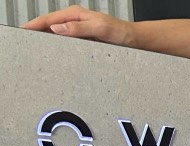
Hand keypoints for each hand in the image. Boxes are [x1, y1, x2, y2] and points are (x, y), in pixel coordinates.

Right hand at [20, 4, 134, 46]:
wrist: (135, 41)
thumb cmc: (121, 33)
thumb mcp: (100, 29)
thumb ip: (79, 28)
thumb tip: (57, 28)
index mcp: (76, 15)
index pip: (49, 19)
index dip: (34, 25)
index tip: (22, 31)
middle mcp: (76, 21)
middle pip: (49, 26)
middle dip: (35, 32)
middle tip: (23, 42)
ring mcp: (79, 31)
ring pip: (57, 35)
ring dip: (45, 40)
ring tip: (33, 49)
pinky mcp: (84, 41)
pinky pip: (67, 43)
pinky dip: (58, 47)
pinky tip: (54, 54)